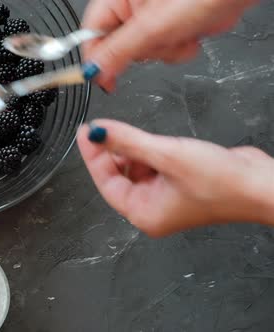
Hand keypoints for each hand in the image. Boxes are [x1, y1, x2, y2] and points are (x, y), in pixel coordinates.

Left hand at [77, 119, 273, 236]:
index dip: (93, 156)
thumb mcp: (166, 154)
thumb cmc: (221, 181)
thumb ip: (127, 141)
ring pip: (136, 168)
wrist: (262, 184)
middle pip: (119, 176)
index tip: (86, 132)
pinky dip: (150, 150)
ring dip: (134, 149)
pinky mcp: (179, 183)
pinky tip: (156, 140)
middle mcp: (151, 209)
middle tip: (106, 128)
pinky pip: (154, 165)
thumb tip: (97, 131)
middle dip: (114, 152)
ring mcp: (165, 197)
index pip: (106, 183)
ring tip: (140, 135)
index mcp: (143, 213)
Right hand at [82, 0, 256, 90]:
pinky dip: (178, 49)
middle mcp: (131, 6)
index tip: (101, 79)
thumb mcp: (150, 28)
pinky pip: (163, 50)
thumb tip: (92, 71)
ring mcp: (152, 16)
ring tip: (180, 33)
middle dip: (143, 51)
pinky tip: (189, 34)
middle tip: (158, 40)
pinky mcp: (170, 25)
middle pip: (119, 47)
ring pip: (144, 52)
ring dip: (165, 51)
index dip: (96, 59)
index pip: (91, 34)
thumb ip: (117, 52)